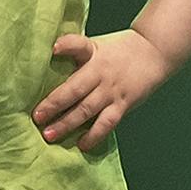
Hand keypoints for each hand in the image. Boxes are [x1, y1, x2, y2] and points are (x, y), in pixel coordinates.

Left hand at [33, 30, 176, 151]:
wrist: (153, 52)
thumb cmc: (117, 50)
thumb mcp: (95, 45)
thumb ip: (74, 52)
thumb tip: (46, 59)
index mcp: (92, 53)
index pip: (79, 45)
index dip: (65, 45)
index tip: (53, 49)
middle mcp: (101, 72)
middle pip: (75, 89)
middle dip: (54, 104)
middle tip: (37, 117)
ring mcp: (112, 90)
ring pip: (87, 110)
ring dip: (67, 124)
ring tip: (50, 134)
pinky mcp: (123, 104)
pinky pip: (107, 123)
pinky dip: (94, 135)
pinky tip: (82, 144)